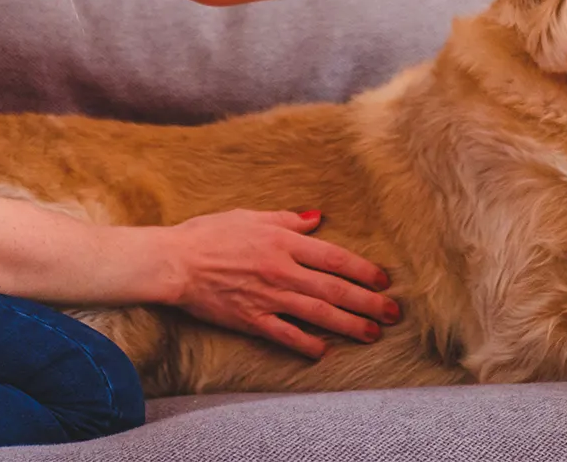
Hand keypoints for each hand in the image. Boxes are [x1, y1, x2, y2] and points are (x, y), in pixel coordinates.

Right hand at [161, 208, 400, 359]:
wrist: (175, 262)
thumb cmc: (209, 233)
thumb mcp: (249, 216)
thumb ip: (286, 220)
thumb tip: (316, 218)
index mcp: (282, 241)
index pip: (334, 257)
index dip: (362, 270)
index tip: (383, 280)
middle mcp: (281, 270)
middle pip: (334, 289)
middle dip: (368, 302)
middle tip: (392, 314)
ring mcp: (268, 297)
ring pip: (318, 314)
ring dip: (349, 325)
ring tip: (372, 333)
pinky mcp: (252, 319)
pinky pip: (286, 334)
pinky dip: (307, 344)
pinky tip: (324, 351)